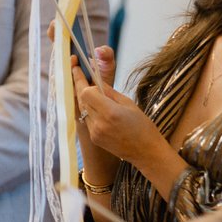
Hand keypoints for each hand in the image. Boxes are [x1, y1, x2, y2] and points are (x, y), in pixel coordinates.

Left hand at [75, 47, 169, 170]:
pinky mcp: (93, 138)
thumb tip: (95, 80)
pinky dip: (88, 110)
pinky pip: (85, 119)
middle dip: (79, 86)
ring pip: (81, 110)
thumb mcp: (129, 104)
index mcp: (110, 112)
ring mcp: (94, 132)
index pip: (86, 93)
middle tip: (76, 70)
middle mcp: (99, 123)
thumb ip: (109, 92)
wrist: (146, 152)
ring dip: (84, 98)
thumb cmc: (143, 126)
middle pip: (81, 100)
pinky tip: (95, 105)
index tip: (80, 70)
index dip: (83, 81)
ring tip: (87, 87)